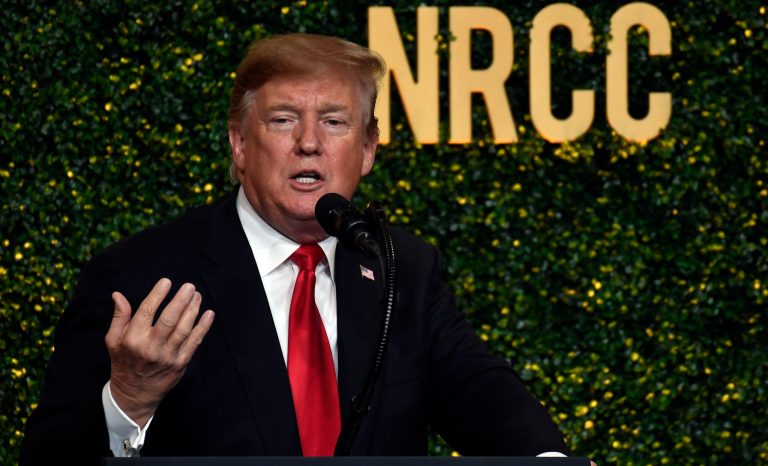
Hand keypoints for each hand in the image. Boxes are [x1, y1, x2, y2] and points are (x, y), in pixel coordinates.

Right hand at [105, 278, 214, 426]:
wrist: (134, 394)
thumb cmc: (124, 362)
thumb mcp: (113, 340)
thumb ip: (119, 317)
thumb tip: (118, 295)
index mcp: (133, 339)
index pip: (147, 312)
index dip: (157, 295)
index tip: (166, 281)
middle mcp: (151, 347)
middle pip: (169, 319)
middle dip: (181, 300)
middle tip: (189, 286)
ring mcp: (168, 356)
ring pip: (183, 329)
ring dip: (193, 310)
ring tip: (197, 295)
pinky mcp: (181, 363)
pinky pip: (194, 342)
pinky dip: (203, 327)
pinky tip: (208, 314)